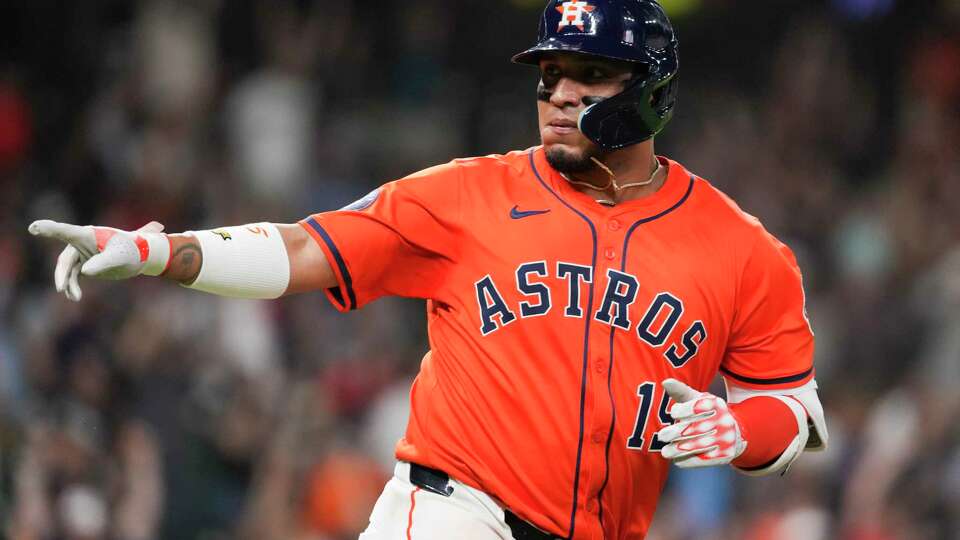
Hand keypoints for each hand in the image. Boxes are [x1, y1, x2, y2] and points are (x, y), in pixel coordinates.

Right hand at [28, 220, 169, 301]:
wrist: (141, 255)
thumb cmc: (132, 250)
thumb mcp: (119, 256)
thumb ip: (103, 262)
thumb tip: (85, 272)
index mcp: (88, 234)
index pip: (65, 231)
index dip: (49, 229)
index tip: (34, 228)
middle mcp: (81, 242)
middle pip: (65, 259)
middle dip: (62, 274)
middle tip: (61, 288)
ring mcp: (82, 253)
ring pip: (68, 269)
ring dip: (68, 283)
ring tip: (74, 297)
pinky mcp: (85, 264)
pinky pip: (73, 275)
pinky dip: (73, 286)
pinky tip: (75, 297)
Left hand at [656, 378, 745, 467]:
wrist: (735, 432)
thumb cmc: (708, 413)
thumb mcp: (698, 399)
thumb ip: (681, 392)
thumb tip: (665, 382)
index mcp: (715, 404)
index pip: (696, 406)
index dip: (681, 410)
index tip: (673, 413)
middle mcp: (723, 421)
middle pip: (695, 428)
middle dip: (676, 432)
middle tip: (662, 436)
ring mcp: (726, 439)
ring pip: (698, 446)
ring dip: (678, 450)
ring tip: (665, 452)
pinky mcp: (725, 455)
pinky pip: (704, 460)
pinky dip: (688, 460)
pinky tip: (677, 460)